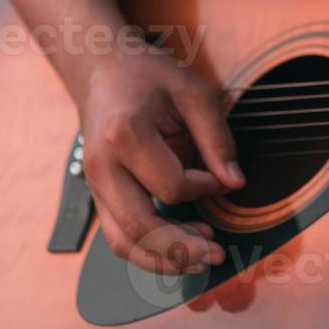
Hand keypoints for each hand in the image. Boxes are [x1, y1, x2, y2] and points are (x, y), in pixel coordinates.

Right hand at [74, 42, 245, 273]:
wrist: (101, 67)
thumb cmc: (148, 76)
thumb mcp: (193, 92)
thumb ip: (217, 137)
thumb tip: (235, 183)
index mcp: (125, 136)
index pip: (171, 185)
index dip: (204, 188)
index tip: (222, 177)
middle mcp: (102, 167)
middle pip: (140, 226)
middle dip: (181, 248)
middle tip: (218, 254)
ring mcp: (94, 184)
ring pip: (122, 241)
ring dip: (163, 260)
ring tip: (200, 261)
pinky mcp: (97, 194)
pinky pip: (117, 235)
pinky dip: (147, 251)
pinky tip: (177, 251)